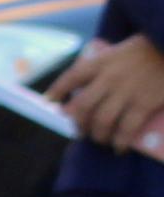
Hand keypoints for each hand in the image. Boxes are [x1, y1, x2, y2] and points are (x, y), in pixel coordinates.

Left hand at [64, 34, 163, 155]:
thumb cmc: (147, 49)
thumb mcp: (118, 52)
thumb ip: (103, 67)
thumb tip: (88, 85)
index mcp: (100, 63)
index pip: (71, 77)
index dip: (58, 91)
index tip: (50, 102)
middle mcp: (108, 78)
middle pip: (83, 106)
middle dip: (78, 122)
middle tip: (80, 131)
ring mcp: (125, 92)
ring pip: (102, 120)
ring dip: (98, 135)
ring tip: (100, 139)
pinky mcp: (144, 103)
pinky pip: (127, 128)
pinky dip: (120, 141)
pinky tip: (119, 148)